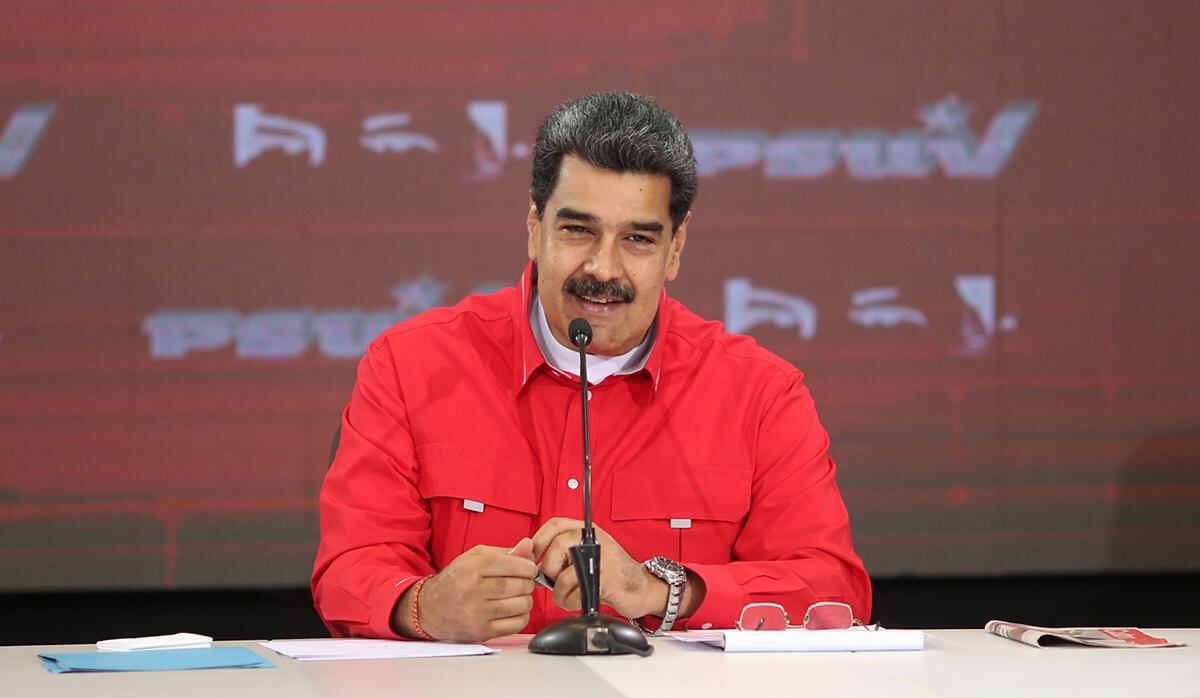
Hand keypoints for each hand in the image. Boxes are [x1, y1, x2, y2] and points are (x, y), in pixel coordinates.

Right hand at [399, 538, 536, 641]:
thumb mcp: (474, 558)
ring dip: (526, 600)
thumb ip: (503, 552)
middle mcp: (474, 590)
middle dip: (528, 583)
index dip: (528, 567)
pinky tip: (512, 610)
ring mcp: (478, 613)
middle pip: (520, 585)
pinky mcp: (482, 632)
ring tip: (517, 596)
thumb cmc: (455, 581)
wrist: (428, 609)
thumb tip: (529, 546)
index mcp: (472, 568)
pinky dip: (522, 616)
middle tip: (524, 582)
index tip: (530, 568)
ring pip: (521, 605)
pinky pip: (517, 624)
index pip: (514, 565)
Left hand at [531, 518, 665, 619]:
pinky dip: (572, 601)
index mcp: (588, 532)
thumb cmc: (609, 575)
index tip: (532, 558)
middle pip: (557, 547)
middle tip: (553, 582)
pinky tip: (580, 600)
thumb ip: (560, 556)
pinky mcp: (608, 579)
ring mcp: (603, 558)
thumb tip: (529, 562)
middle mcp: (595, 540)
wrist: (641, 589)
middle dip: (549, 570)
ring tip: (567, 595)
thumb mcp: (585, 557)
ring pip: (565, 574)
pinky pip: (577, 592)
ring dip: (560, 592)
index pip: (555, 525)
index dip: (538, 540)